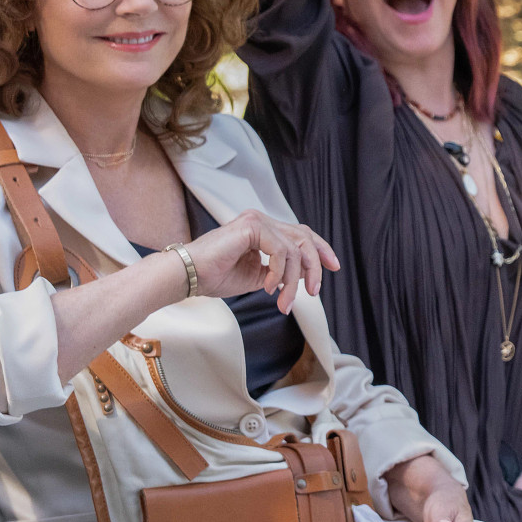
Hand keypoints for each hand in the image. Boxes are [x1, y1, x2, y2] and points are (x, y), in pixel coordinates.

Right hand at [181, 208, 339, 313]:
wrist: (188, 276)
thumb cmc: (215, 276)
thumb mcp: (257, 277)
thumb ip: (278, 272)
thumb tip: (300, 276)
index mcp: (262, 230)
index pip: (300, 233)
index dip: (320, 249)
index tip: (333, 267)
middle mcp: (261, 220)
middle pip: (304, 237)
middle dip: (315, 265)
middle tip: (313, 291)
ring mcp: (256, 220)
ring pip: (294, 249)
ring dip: (293, 280)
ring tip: (284, 301)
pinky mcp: (251, 226)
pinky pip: (280, 251)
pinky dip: (279, 273)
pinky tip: (267, 287)